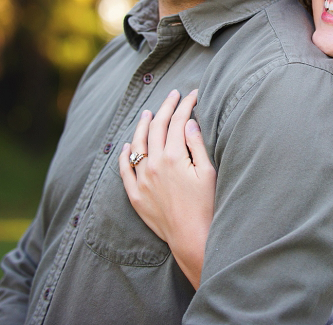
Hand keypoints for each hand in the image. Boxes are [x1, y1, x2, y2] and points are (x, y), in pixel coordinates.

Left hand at [120, 89, 216, 288]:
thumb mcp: (208, 172)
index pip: (178, 122)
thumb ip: (197, 144)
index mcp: (174, 157)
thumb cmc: (206, 206)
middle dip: (166, 108)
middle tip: (173, 95)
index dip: (186, 105)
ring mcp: (142, 180)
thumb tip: (188, 122)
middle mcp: (154, 165)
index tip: (193, 95)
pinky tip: (127, 145)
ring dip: (143, 125)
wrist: (192, 238)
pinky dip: (124, 155)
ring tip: (147, 112)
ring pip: (138, 144)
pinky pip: (124, 170)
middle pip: (157, 127)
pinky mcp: (136, 195)